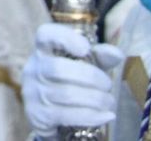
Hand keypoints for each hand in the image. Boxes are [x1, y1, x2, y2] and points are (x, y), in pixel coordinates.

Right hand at [22, 22, 122, 138]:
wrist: (48, 116)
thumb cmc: (69, 83)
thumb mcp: (84, 66)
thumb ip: (100, 57)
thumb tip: (117, 54)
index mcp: (43, 50)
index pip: (45, 35)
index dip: (65, 38)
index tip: (86, 49)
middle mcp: (34, 69)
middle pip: (58, 69)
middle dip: (91, 77)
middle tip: (107, 85)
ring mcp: (33, 92)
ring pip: (66, 94)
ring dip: (95, 99)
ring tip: (108, 101)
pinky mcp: (39, 115)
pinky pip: (68, 115)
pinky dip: (92, 116)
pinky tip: (106, 115)